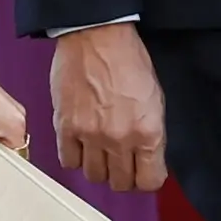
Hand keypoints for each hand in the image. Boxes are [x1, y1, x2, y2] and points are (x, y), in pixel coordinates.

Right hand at [50, 23, 166, 192]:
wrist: (97, 37)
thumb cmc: (128, 61)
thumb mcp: (154, 99)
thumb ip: (151, 134)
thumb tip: (148, 159)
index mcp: (148, 131)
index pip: (149, 181)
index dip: (146, 178)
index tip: (142, 172)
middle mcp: (120, 138)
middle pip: (120, 183)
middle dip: (123, 175)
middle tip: (120, 161)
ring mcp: (91, 135)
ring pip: (94, 176)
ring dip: (98, 166)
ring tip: (99, 151)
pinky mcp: (66, 127)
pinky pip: (69, 162)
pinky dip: (75, 157)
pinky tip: (81, 144)